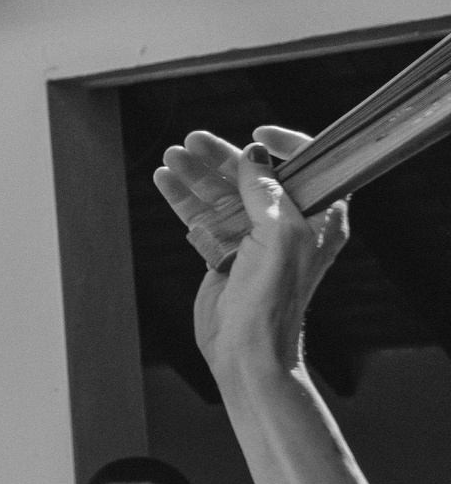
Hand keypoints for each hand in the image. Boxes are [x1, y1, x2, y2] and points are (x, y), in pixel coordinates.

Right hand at [154, 127, 345, 375]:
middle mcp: (287, 224)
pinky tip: (165, 180)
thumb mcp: (279, 233)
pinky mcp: (223, 252)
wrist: (247, 348)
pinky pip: (202, 216)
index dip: (285, 146)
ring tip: (172, 157)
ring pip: (221, 194)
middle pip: (251, 177)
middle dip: (221, 158)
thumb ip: (266, 190)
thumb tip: (253, 156)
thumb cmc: (274, 298)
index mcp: (317, 218)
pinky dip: (183, 197)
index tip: (257, 135)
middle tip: (193, 141)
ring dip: (196, 174)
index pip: (307, 168)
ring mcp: (253, 238)